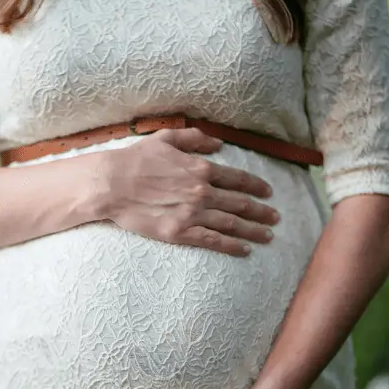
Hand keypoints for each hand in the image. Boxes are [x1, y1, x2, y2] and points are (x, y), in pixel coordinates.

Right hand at [96, 128, 280, 256]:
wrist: (112, 184)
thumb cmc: (135, 160)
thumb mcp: (166, 138)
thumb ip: (195, 139)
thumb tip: (218, 143)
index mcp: (200, 169)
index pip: (237, 179)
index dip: (256, 186)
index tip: (268, 192)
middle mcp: (202, 192)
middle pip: (240, 204)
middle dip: (262, 211)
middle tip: (276, 217)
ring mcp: (192, 214)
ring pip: (232, 224)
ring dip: (254, 230)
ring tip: (268, 236)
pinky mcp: (180, 233)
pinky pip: (213, 241)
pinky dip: (232, 245)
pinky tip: (245, 249)